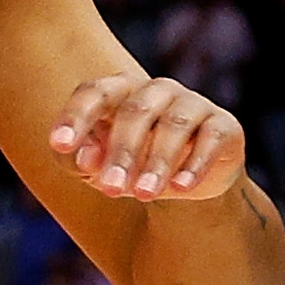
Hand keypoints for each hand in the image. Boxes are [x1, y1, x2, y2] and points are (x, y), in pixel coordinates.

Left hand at [48, 71, 244, 202]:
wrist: (185, 184)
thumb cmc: (132, 165)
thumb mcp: (98, 169)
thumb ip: (81, 162)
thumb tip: (85, 157)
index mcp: (121, 90)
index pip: (95, 93)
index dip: (76, 117)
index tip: (60, 145)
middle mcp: (157, 89)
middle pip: (135, 111)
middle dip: (122, 152)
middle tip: (111, 189)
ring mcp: (193, 104)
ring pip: (174, 124)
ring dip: (158, 161)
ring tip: (145, 194)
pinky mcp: (223, 125)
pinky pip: (211, 139)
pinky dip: (196, 163)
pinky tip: (181, 187)